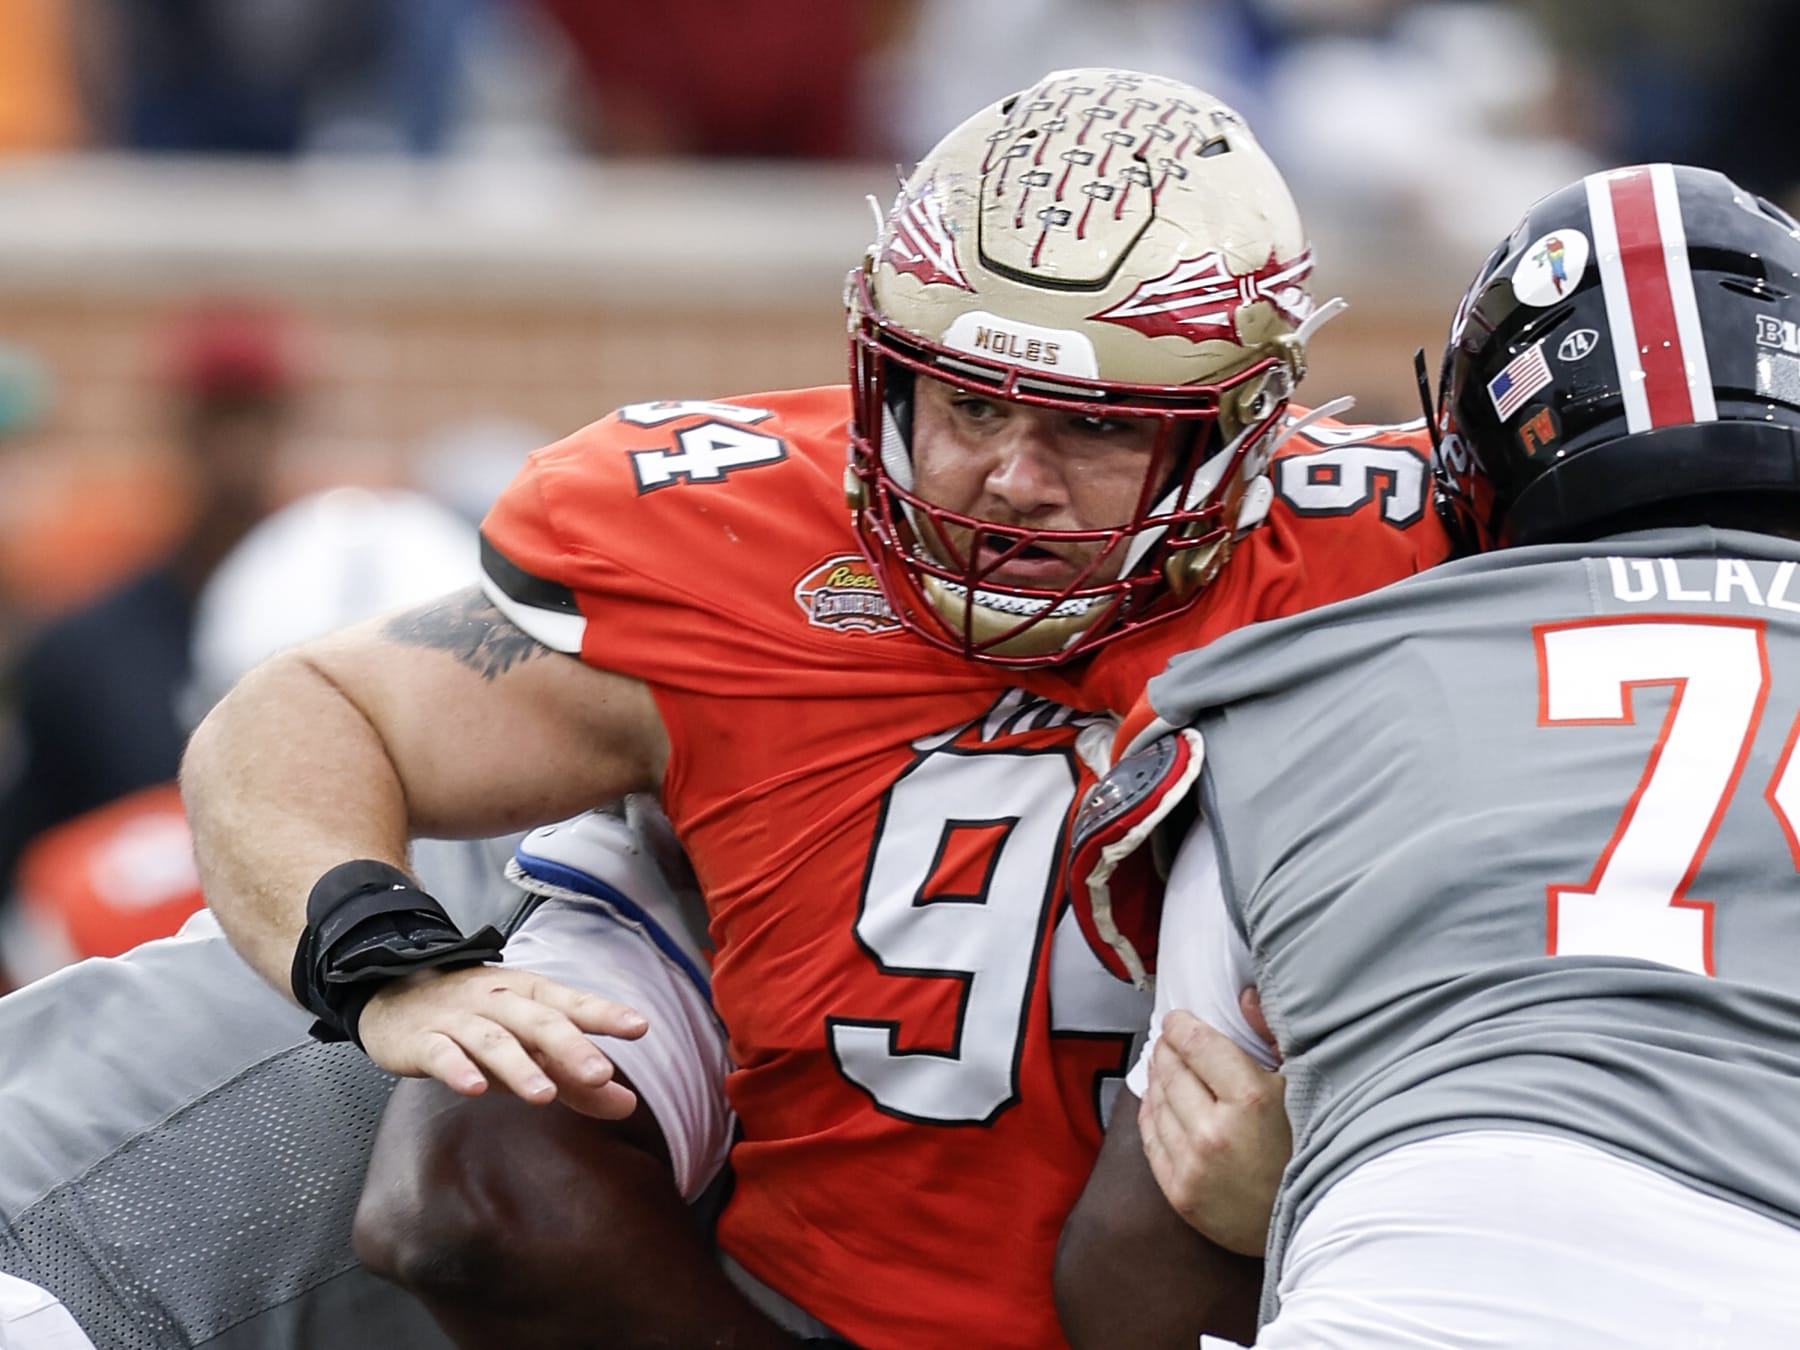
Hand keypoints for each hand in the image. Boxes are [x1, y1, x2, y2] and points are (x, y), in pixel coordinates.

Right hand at [357, 964, 649, 1118]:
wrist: (396, 995)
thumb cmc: (477, 1023)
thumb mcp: (527, 1045)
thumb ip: (575, 1077)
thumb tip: (628, 1105)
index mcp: (529, 995)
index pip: (572, 1003)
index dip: (604, 1013)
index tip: (640, 1026)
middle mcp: (498, 1002)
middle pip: (538, 1021)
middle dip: (571, 1047)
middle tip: (601, 1074)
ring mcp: (459, 1020)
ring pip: (493, 1040)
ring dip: (519, 1067)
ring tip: (545, 1095)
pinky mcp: (423, 1041)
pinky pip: (441, 1053)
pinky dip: (457, 1069)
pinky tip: (472, 1089)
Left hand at [1137, 1008, 1289, 1255]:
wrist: (1307, 1226)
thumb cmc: (1310, 1150)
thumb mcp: (1302, 1088)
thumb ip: (1271, 1037)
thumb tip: (1244, 997)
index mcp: (1251, 1100)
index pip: (1196, 1044)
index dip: (1181, 1025)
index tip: (1178, 1019)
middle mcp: (1215, 1132)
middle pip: (1172, 1069)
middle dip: (1168, 1048)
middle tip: (1171, 1039)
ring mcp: (1193, 1165)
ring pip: (1157, 1101)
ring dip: (1158, 1077)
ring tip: (1165, 1064)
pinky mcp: (1180, 1192)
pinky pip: (1150, 1137)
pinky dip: (1151, 1112)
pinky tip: (1158, 1100)